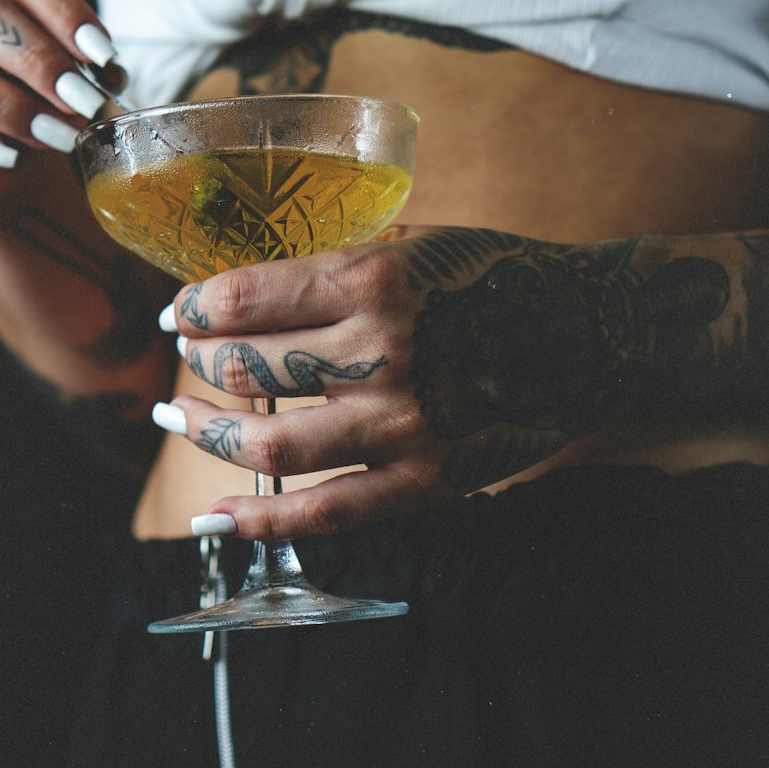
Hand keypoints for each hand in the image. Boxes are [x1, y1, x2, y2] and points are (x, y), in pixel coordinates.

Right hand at [0, 0, 119, 213]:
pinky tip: (4, 158)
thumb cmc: (36, 98)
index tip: (102, 55)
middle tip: (81, 102)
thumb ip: (88, 69)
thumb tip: (106, 79)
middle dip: (37, 59)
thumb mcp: (69, 77)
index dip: (63, 11)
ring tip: (53, 136)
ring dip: (4, 104)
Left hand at [157, 228, 591, 538]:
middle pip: (246, 369)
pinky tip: (215, 517)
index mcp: (371, 280)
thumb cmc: (496, 277)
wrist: (590, 331)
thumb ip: (333, 271)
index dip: (193, 308)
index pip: (242, 299)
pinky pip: (326, 512)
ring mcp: (401, 424)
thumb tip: (245, 294)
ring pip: (269, 445)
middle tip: (187, 361)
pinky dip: (262, 522)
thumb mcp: (412, 245)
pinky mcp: (423, 478)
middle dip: (198, 365)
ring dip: (207, 436)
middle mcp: (378, 353)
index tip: (179, 313)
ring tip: (179, 422)